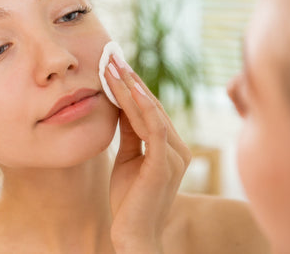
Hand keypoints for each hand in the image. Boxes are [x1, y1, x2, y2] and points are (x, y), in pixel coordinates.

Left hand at [105, 56, 191, 252]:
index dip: (132, 86)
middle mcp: (178, 148)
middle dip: (130, 79)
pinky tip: (124, 89)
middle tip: (111, 55)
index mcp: (171, 147)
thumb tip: (122, 104)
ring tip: (111, 65)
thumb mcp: (128, 158)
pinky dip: (138, 106)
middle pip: (152, 105)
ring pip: (150, 111)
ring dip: (129, 86)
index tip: (114, 65)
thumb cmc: (129, 199)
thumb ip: (130, 133)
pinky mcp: (163, 165)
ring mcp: (173, 156)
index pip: (151, 109)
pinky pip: (151, 128)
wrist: (133, 235)